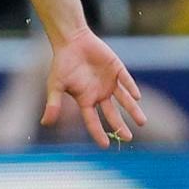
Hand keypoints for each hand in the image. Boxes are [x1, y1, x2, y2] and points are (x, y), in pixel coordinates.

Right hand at [42, 28, 146, 148]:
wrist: (71, 42)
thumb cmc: (61, 64)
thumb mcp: (55, 86)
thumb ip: (53, 104)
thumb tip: (46, 123)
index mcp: (85, 99)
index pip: (93, 120)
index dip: (99, 133)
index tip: (105, 146)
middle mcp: (99, 94)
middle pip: (111, 113)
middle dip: (120, 126)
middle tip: (128, 138)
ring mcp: (110, 82)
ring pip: (124, 100)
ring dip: (133, 110)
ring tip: (143, 122)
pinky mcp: (117, 69)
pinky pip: (126, 81)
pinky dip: (131, 88)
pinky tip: (136, 97)